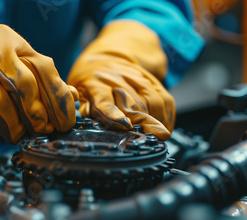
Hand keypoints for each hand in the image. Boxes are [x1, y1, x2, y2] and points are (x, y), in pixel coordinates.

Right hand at [0, 25, 77, 143]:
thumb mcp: (19, 67)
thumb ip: (43, 82)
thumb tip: (73, 97)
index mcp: (14, 42)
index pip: (44, 68)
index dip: (58, 100)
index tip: (64, 124)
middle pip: (22, 84)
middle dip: (35, 114)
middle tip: (40, 131)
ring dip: (10, 124)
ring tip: (15, 135)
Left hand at [67, 21, 174, 139]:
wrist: (106, 55)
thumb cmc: (90, 82)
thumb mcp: (81, 94)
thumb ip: (86, 111)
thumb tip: (90, 128)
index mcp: (95, 84)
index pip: (105, 100)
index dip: (114, 114)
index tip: (124, 124)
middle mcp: (117, 79)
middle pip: (134, 104)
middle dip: (143, 121)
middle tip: (148, 137)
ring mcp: (137, 78)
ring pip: (152, 102)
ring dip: (156, 121)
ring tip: (156, 135)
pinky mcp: (152, 80)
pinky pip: (165, 100)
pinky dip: (166, 117)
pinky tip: (164, 127)